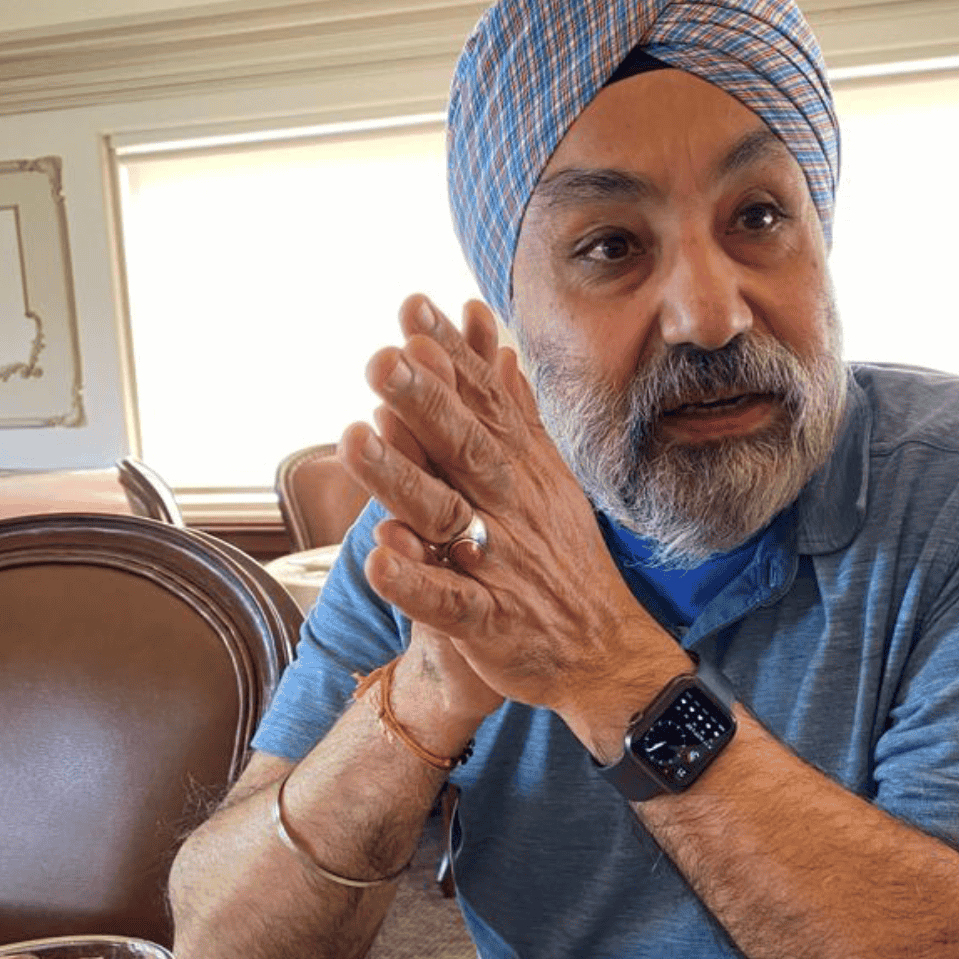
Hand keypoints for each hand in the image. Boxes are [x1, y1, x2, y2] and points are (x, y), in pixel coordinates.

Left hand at [338, 295, 684, 729]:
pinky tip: (378, 558)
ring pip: (445, 512)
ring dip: (400, 475)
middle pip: (463, 444)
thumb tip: (499, 350)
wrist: (604, 651)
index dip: (446, 356)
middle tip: (380, 356)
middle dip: (422, 397)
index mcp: (519, 470)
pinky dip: (415, 581)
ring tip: (354, 437)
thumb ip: (516, 414)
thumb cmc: (562, 558)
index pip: (481, 402)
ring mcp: (500, 561)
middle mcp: (509, 505)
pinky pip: (449, 600)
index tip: (411, 307)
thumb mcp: (546, 477)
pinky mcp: (490, 620)